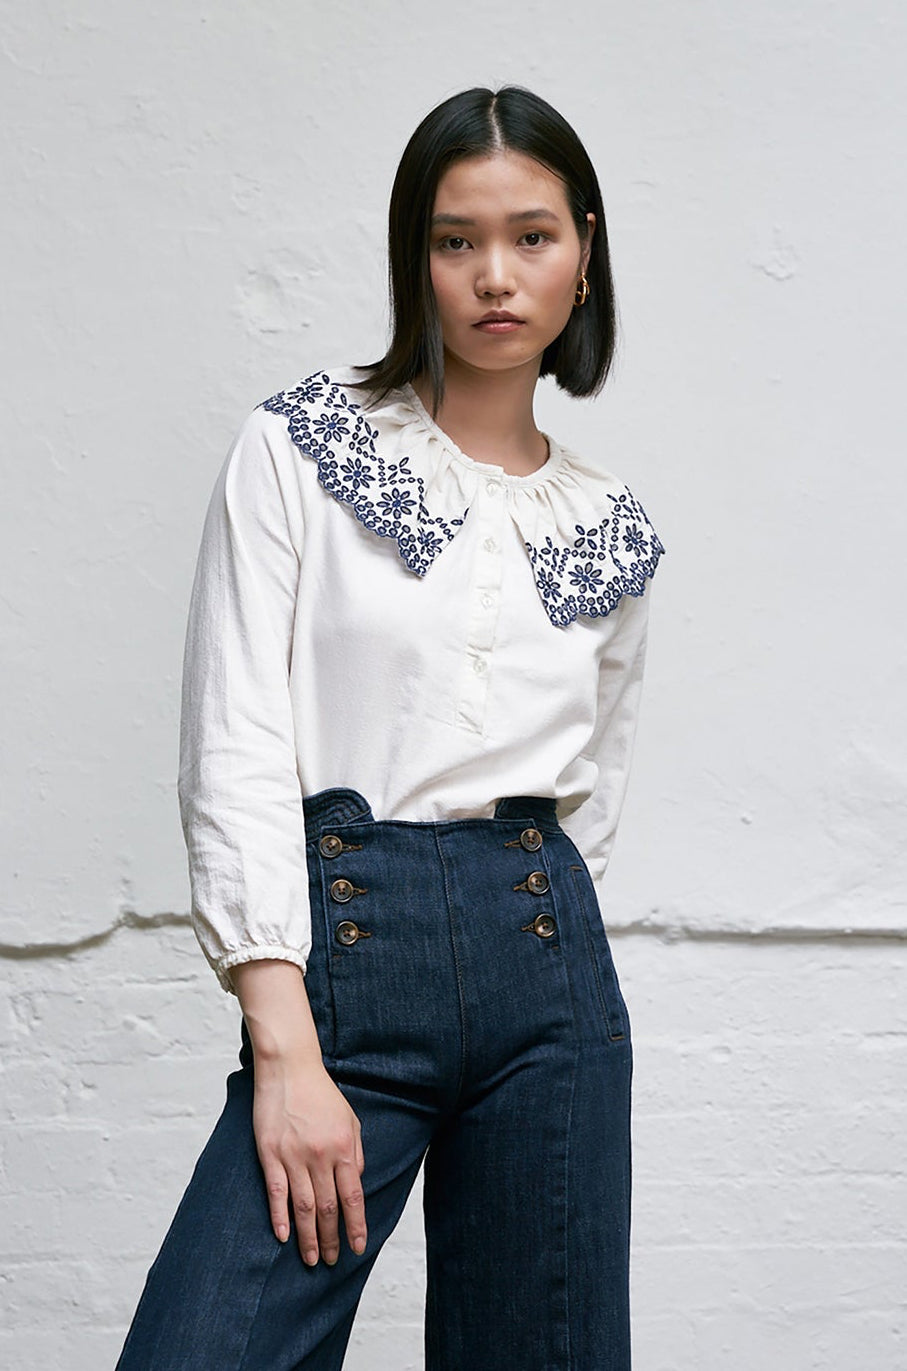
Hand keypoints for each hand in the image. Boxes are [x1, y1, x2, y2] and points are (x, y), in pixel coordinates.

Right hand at [252, 1053, 366, 1265]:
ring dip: (308, 1237)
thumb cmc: (322, 1094)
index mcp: (344, 1148)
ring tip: (311, 1258)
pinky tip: (285, 1236)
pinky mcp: (270, 1154)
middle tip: (332, 1259)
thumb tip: (356, 1184)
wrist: (289, 1068)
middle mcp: (320, 1156)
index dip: (356, 1226)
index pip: (353, 1197)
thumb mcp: (350, 1120)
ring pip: (304, 1207)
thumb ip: (355, 1154)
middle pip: (328, 1208)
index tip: (358, 1247)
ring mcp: (293, 1156)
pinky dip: (280, 1217)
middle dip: (332, 1238)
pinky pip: (277, 1192)